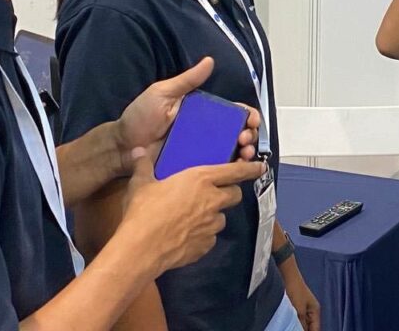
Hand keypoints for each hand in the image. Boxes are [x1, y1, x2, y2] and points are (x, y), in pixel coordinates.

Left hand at [114, 57, 261, 173]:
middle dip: (249, 135)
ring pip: (230, 153)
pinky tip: (233, 170)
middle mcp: (204, 131)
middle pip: (236, 133)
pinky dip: (228, 169)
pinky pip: (214, 169)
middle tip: (245, 139)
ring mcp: (200, 151)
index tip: (252, 120)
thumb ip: (187, 80)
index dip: (247, 115)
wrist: (121, 147)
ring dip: (244, 153)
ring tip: (243, 154)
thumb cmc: (140, 117)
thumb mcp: (163, 93)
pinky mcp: (192, 169)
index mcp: (201, 112)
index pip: (231, 113)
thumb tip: (209, 60)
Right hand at [120, 148, 264, 273]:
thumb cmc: (143, 211)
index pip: (235, 171)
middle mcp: (212, 201)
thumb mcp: (140, 184)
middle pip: (234, 195)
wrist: (142, 248)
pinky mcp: (205, 246)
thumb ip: (143, 165)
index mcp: (201, 179)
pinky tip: (186, 237)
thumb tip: (137, 150)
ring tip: (194, 218)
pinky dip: (202, 236)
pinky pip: (209, 238)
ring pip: (221, 218)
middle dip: (229, 193)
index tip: (261, 167)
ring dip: (213, 216)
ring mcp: (211, 226)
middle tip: (215, 194)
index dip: (250, 168)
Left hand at [283, 267, 320, 330]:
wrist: (287, 275)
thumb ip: (302, 324)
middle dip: (304, 330)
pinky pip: (298, 320)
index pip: (315, 329)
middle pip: (310, 327)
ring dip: (299, 327)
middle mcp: (312, 311)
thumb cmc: (295, 290)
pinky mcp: (297, 307)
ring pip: (304, 324)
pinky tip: (289, 326)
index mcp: (315, 311)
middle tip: (293, 330)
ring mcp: (304, 309)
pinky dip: (295, 323)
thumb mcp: (299, 310)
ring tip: (291, 328)